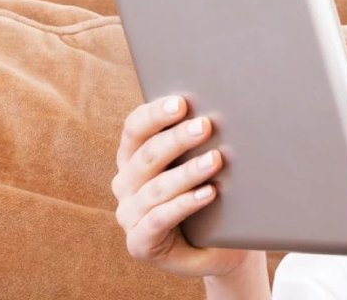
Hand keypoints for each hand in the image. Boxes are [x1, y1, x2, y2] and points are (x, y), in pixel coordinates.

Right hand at [112, 96, 257, 279]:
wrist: (219, 244)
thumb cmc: (210, 188)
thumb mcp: (202, 157)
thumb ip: (199, 135)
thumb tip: (219, 104)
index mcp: (134, 154)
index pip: (135, 127)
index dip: (155, 114)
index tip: (181, 103)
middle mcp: (126, 183)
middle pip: (147, 155)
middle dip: (177, 139)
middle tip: (205, 126)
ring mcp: (130, 214)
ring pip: (156, 188)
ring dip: (187, 172)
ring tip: (214, 160)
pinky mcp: (140, 243)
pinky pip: (159, 220)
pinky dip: (184, 204)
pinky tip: (208, 193)